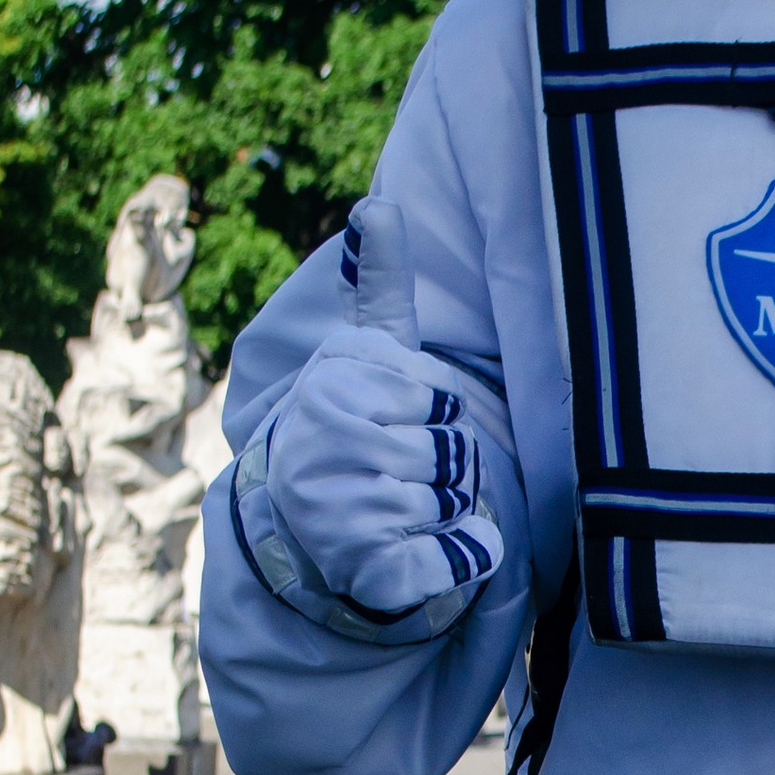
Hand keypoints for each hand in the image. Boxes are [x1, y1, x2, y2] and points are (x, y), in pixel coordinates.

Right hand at [264, 202, 504, 617]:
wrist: (307, 537)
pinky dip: (467, 558)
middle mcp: (330, 446)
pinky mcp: (372, 570)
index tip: (393, 426)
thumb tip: (378, 203)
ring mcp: (346, 511)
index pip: (442, 397)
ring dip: (450, 512)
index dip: (434, 414)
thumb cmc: (354, 432)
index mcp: (334, 387)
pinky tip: (433, 554)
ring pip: (459, 500)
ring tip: (400, 512)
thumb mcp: (364, 356)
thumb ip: (378, 287)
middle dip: (445, 466)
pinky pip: (464, 555)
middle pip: (456, 448)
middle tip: (395, 475)